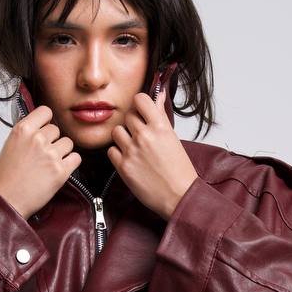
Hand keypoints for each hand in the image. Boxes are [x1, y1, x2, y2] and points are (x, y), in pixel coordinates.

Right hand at [0, 105, 80, 218]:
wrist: (4, 201)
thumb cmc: (4, 178)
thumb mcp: (10, 146)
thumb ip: (27, 134)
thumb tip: (41, 127)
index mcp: (22, 130)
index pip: (46, 111)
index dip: (47, 121)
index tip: (45, 129)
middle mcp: (37, 139)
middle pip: (57, 129)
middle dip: (52, 141)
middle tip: (43, 155)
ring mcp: (50, 154)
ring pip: (68, 143)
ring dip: (62, 152)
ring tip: (49, 164)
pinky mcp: (60, 171)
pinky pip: (76, 158)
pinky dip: (71, 164)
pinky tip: (59, 170)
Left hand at [107, 86, 197, 219]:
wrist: (179, 196)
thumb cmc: (179, 170)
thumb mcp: (173, 138)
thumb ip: (161, 116)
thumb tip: (157, 96)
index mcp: (160, 127)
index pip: (140, 99)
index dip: (139, 104)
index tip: (141, 111)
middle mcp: (144, 136)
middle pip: (127, 116)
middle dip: (132, 124)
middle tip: (140, 135)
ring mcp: (132, 151)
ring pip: (116, 132)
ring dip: (123, 137)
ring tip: (134, 147)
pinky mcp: (123, 166)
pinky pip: (111, 151)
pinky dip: (118, 154)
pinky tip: (129, 159)